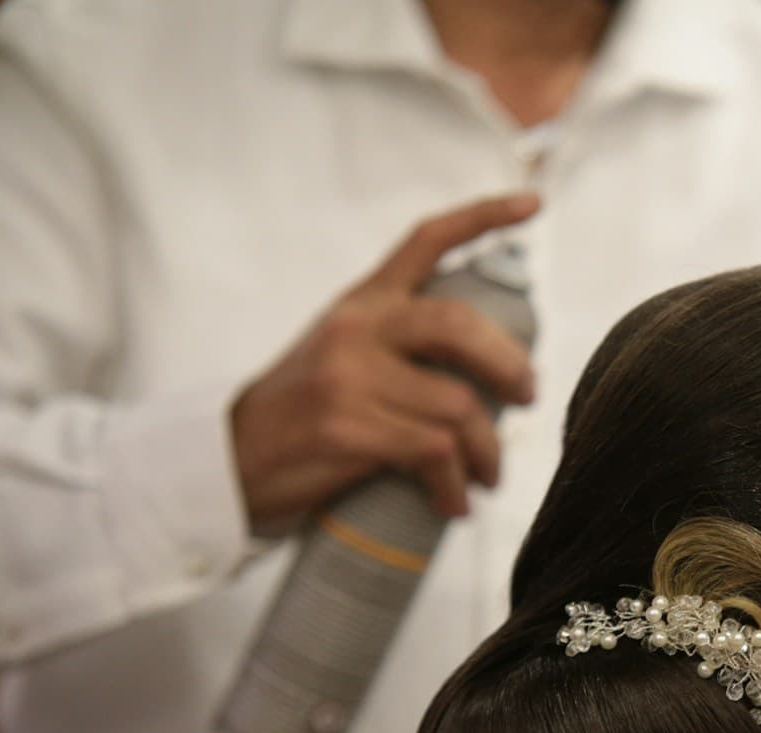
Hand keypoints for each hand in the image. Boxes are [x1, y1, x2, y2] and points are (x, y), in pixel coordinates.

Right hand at [231, 194, 540, 535]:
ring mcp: (348, 377)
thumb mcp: (342, 354)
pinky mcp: (346, 428)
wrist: (228, 463)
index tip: (532, 204)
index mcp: (362, 302)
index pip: (426, 240)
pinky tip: (456, 502)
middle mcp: (356, 328)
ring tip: (488, 475)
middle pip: (459, 324)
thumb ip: (399, 345)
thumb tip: (486, 374)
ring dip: (489, 451)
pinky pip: (434, 453)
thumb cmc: (302, 416)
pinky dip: (456, 484)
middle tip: (526, 397)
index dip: (483, 217)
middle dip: (510, 364)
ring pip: (458, 405)